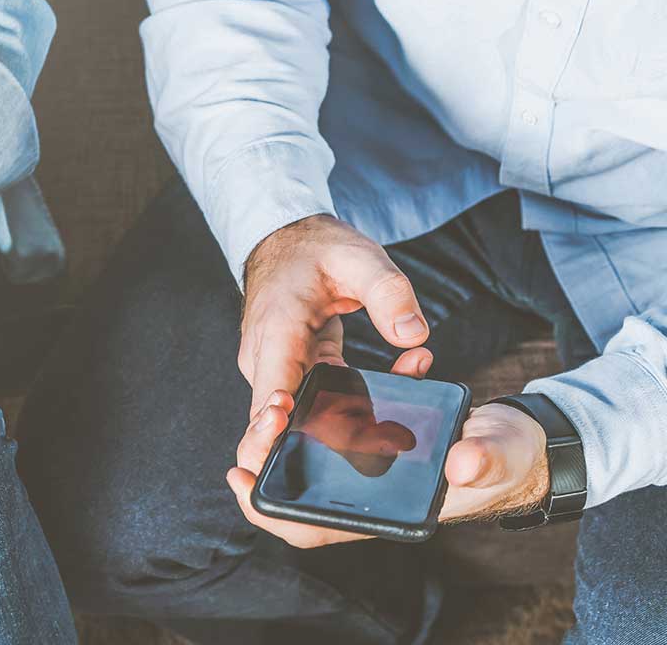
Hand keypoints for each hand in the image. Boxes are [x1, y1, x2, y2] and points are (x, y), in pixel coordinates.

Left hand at [226, 375, 550, 548]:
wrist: (516, 438)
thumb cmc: (508, 457)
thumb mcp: (502, 456)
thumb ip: (484, 460)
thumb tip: (460, 465)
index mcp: (388, 510)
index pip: (313, 527)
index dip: (273, 510)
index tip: (242, 477)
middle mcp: (365, 491)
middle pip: (295, 485)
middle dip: (269, 454)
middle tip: (266, 413)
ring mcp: (364, 462)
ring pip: (306, 451)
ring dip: (289, 423)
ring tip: (281, 395)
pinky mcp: (370, 432)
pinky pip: (335, 417)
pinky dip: (331, 393)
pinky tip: (334, 363)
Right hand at [239, 215, 430, 414]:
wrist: (285, 241)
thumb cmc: (313, 249)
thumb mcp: (358, 257)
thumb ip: (387, 292)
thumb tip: (413, 335)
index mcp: (277, 333)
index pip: (270, 402)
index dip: (283, 433)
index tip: (321, 439)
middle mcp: (267, 361)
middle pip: (294, 423)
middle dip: (351, 432)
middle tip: (400, 432)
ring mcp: (276, 371)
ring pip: (312, 416)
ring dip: (364, 412)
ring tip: (413, 373)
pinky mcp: (292, 373)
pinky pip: (322, 400)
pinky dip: (361, 395)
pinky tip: (402, 369)